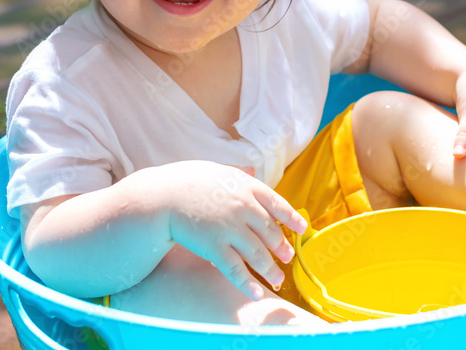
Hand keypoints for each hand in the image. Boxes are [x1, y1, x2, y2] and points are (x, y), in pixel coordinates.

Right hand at [157, 161, 307, 301]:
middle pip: (271, 232)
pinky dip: (248, 283)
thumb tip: (253, 171)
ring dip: (271, 270)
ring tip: (278, 280)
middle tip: (288, 258)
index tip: (302, 228)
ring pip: (258, 254)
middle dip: (281, 248)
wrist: (163, 195)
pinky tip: (257, 294)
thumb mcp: (219, 171)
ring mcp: (230, 229)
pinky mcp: (214, 247)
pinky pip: (235, 269)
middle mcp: (244, 208)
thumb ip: (239, 175)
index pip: (278, 204)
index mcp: (248, 187)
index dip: (292, 218)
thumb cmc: (190, 181)